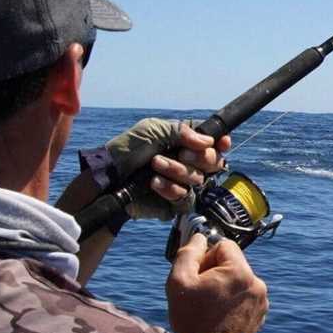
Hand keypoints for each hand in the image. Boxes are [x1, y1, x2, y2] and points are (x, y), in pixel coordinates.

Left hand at [105, 119, 230, 219]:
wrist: (110, 176)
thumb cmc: (129, 149)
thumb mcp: (153, 129)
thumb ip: (182, 131)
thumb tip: (208, 142)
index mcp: (186, 142)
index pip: (213, 142)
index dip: (221, 142)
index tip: (222, 142)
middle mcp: (188, 162)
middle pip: (214, 161)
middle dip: (199, 157)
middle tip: (181, 153)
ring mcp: (183, 183)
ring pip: (199, 179)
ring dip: (176, 170)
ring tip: (155, 165)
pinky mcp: (175, 203)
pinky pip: (186, 198)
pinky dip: (171, 189)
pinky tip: (154, 183)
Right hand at [166, 234, 268, 332]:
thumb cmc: (192, 321)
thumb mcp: (179, 280)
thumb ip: (188, 251)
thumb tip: (199, 237)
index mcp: (240, 271)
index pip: (223, 245)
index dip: (206, 257)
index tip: (198, 276)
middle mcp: (256, 282)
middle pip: (231, 262)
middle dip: (214, 272)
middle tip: (200, 293)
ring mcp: (261, 300)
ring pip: (238, 280)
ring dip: (223, 287)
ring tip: (209, 307)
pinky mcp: (260, 314)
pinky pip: (244, 296)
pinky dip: (232, 301)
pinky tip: (218, 316)